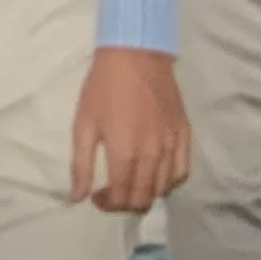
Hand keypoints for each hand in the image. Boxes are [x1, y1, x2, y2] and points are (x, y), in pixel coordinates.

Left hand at [70, 46, 190, 210]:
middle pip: (144, 197)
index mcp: (125, 152)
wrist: (136, 55)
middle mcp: (152, 154)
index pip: (121, 196)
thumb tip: (77, 197)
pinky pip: (182, 170)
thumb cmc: (103, 88)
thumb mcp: (83, 125)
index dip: (107, 204)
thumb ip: (81, 165)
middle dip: (125, 203)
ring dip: (146, 194)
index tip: (96, 197)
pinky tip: (156, 176)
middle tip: (111, 193)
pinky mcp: (184, 134)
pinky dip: (169, 182)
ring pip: (164, 188)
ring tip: (131, 185)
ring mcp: (172, 145)